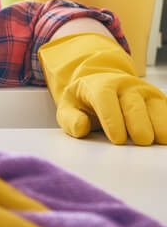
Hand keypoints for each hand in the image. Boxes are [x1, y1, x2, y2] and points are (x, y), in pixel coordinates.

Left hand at [39, 32, 166, 144]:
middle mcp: (125, 85)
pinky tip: (166, 137)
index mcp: (100, 85)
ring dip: (159, 124)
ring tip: (159, 141)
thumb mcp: (69, 107)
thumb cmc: (85, 101)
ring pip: (155, 105)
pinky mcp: (158, 99)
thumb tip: (81, 127)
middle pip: (133, 104)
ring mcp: (144, 91)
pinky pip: (166, 110)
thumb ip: (70, 119)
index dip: (112, 119)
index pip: (105, 99)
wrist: (101, 85)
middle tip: (142, 142)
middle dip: (139, 123)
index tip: (117, 140)